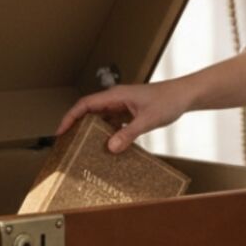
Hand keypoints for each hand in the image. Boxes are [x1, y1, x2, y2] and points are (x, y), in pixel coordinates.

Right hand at [56, 81, 190, 152]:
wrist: (185, 96)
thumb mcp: (148, 119)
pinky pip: (113, 124)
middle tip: (68, 145)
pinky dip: (108, 135)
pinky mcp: (130, 113)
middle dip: (77, 127)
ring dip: (93, 133)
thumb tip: (110, 148)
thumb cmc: (168, 100)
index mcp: (115, 96)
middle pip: (89, 112)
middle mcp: (116, 99)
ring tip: (84, 149)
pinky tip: (108, 148)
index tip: (60, 132)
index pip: (84, 105)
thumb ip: (128, 133)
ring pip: (101, 119)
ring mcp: (123, 106)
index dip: (70, 117)